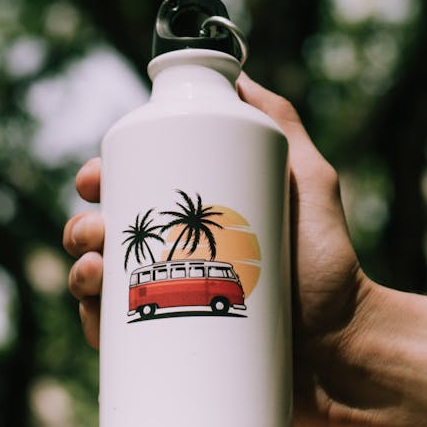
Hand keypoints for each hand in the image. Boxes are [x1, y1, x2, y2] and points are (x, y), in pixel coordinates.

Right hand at [63, 74, 374, 426]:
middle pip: (104, 234)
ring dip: (79, 273)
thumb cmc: (330, 260)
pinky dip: (92, 328)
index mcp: (193, 217)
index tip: (93, 178)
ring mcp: (171, 305)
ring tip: (95, 273)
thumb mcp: (309, 178)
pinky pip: (114, 344)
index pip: (131, 188)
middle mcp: (175, 257)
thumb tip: (240, 74)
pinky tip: (95, 320)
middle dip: (82, 227)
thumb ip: (281, 123)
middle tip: (96, 230)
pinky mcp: (174, 351)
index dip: (99, 179)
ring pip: (99, 284)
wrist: (346, 346)